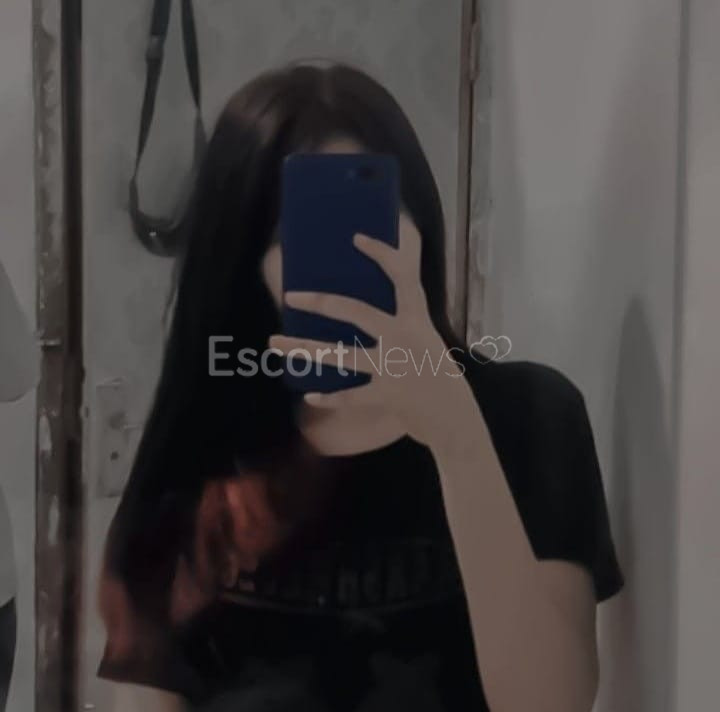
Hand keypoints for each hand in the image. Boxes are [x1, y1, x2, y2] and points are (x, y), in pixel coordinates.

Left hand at [269, 214, 473, 448]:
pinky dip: (329, 398)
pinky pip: (349, 396)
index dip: (382, 254)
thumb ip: (401, 322)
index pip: (402, 277)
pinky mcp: (385, 395)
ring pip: (340, 355)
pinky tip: (311, 396)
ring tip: (275, 343)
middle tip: (290, 296)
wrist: (455, 417)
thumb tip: (363, 307)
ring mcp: (392, 367)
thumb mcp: (425, 339)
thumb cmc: (437, 375)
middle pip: (355, 311)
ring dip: (304, 349)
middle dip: (320, 302)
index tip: (357, 238)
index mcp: (416, 319)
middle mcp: (403, 338)